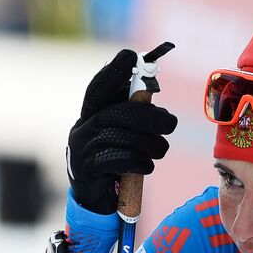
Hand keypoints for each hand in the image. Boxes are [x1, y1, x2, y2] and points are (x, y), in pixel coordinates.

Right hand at [66, 49, 177, 213]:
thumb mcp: (122, 133)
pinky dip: (139, 162)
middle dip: (149, 117)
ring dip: (150, 145)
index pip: (100, 87)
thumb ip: (132, 113)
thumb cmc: (115, 159)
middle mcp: (83, 127)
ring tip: (160, 150)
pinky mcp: (86, 169)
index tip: (130, 55)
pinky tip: (147, 166)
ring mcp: (82, 148)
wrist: (95, 197)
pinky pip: (119, 159)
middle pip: (118, 112)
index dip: (113, 71)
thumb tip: (152, 91)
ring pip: (123, 137)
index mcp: (92, 114)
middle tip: (171, 124)